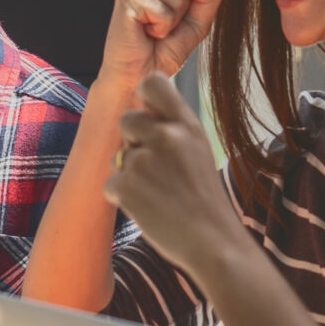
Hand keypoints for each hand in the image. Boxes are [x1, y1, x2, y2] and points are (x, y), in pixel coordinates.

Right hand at [101, 0, 220, 84]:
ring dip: (171, 22)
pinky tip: (143, 33)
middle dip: (183, 11)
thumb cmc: (161, 53)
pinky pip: (165, 11)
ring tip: (151, 31)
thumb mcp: (198, 22)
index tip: (174, 20)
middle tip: (161, 28)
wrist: (137, 78)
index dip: (194, 0)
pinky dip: (161, 29)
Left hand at [105, 73, 251, 285]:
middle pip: (127, 119)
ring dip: (130, 175)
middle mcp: (166, 136)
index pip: (152, 82)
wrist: (214, 243)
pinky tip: (149, 209)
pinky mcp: (127, 186)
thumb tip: (143, 109)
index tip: (150, 115)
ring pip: (119, 157)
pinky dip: (122, 199)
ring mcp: (145, 160)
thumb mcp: (199, 150)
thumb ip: (174, 129)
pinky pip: (111, 184)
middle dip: (132, 142)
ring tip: (158, 194)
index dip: (144, 96)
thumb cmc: (206, 200)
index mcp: (187, 125)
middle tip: (154, 169)